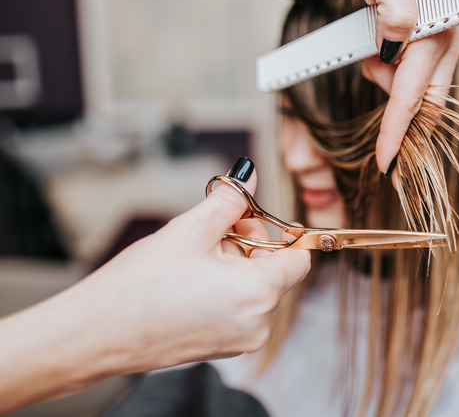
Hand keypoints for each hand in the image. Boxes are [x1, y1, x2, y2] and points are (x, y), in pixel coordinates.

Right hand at [0, 158, 309, 412]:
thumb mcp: (190, 230)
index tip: (254, 219)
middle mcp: (259, 324)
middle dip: (249, 244)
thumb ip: (229, 200)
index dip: (280, 232)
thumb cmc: (139, 287)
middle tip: (214, 229)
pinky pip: (239, 308)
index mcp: (260, 294)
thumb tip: (249, 175)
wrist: (95, 335)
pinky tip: (191, 280)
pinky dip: (226, 288)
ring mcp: (241, 340)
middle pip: (275, 271)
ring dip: (235, 265)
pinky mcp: (222, 348)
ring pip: (256, 289)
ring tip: (194, 257)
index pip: (299, 259)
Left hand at [350, 0, 458, 174]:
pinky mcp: (431, 36)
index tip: (386, 164)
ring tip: (370, 56)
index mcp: (441, 27)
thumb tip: (394, 45)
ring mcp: (442, 37)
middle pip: (427, 102)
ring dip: (389, 86)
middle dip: (400, 121)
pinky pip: (415, 72)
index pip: (416, 94)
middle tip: (381, 142)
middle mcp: (448, 35)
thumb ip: (394, 10)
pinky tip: (379, 54)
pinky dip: (392, 73)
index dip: (398, 132)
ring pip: (418, 87)